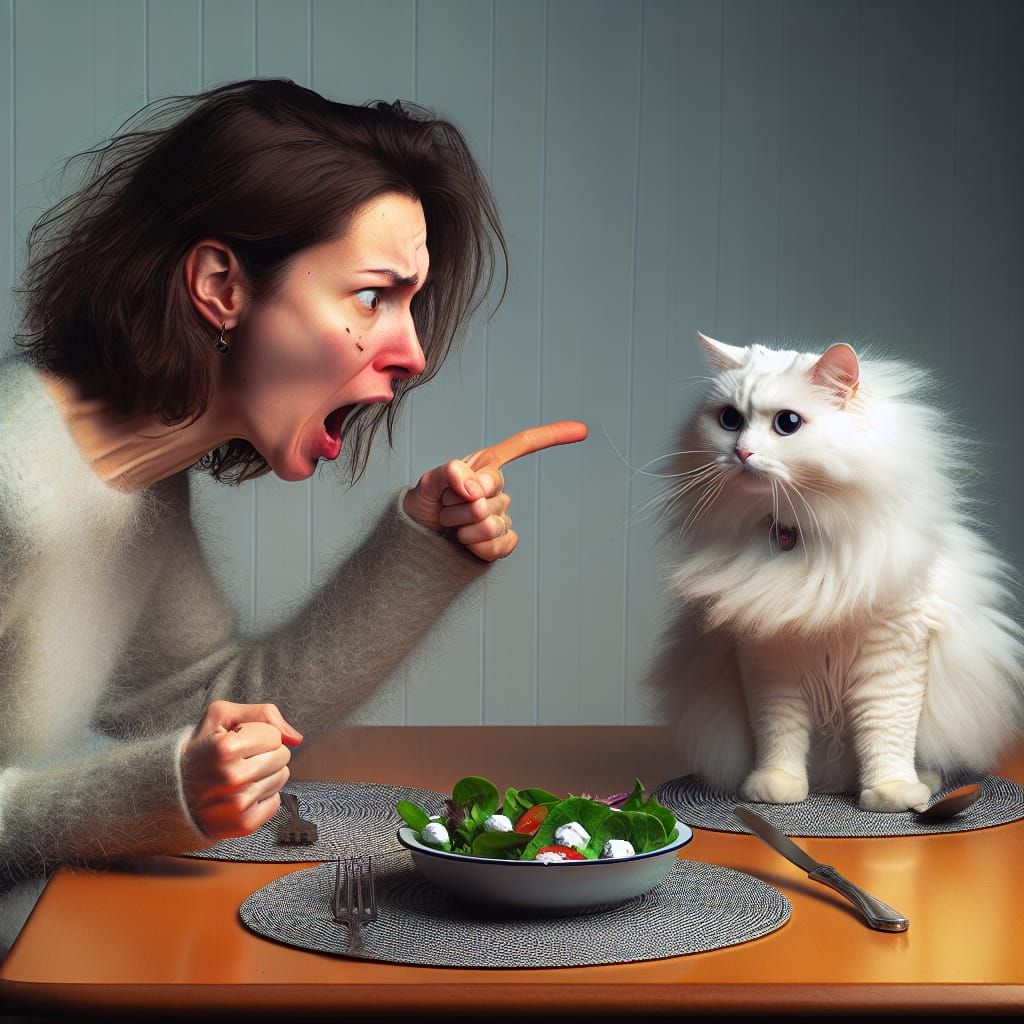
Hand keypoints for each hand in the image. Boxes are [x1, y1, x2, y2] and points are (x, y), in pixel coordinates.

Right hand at [180, 700, 303, 840]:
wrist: (171, 791)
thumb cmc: (200, 749)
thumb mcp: (222, 716)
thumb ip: (264, 715)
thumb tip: (296, 738)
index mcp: (225, 748)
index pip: (275, 736)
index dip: (259, 735)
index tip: (239, 741)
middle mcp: (232, 778)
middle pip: (282, 756)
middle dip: (265, 753)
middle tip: (240, 759)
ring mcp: (239, 804)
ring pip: (282, 778)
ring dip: (265, 774)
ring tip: (239, 775)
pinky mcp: (244, 824)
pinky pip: (276, 802)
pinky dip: (263, 796)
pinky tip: (241, 792)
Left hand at [403, 420, 587, 561]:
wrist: (418, 539)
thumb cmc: (423, 506)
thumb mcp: (426, 483)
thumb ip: (448, 474)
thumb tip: (472, 482)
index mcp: (484, 465)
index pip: (522, 445)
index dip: (552, 435)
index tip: (582, 430)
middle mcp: (497, 488)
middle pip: (492, 497)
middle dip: (459, 507)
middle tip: (444, 509)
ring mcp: (503, 515)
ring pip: (492, 524)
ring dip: (463, 528)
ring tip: (450, 526)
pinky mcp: (504, 541)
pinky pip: (501, 545)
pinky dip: (478, 548)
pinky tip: (466, 543)